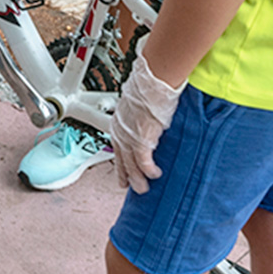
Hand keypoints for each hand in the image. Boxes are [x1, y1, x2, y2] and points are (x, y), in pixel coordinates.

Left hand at [110, 51, 184, 193]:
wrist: (151, 84)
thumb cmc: (147, 90)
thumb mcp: (137, 107)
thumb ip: (138, 118)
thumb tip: (146, 121)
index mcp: (118, 125)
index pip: (117, 149)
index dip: (120, 162)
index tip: (123, 171)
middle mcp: (121, 133)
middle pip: (122, 160)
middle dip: (125, 176)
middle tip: (129, 186)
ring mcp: (130, 138)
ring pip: (131, 166)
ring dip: (137, 179)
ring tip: (142, 189)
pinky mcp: (141, 142)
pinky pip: (144, 163)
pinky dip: (149, 170)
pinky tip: (155, 175)